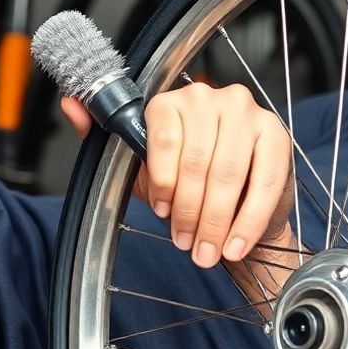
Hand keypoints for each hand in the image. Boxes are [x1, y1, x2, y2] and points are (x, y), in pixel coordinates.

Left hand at [61, 82, 295, 267]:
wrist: (239, 200)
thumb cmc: (189, 182)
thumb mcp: (143, 166)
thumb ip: (105, 134)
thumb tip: (71, 105)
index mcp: (173, 100)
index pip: (163, 136)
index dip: (162, 182)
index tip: (164, 212)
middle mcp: (211, 97)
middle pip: (197, 161)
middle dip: (190, 212)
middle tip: (188, 244)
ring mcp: (247, 114)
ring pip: (227, 174)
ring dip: (216, 222)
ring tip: (209, 250)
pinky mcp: (276, 137)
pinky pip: (262, 183)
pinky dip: (247, 222)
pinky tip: (236, 244)